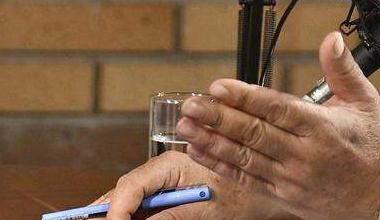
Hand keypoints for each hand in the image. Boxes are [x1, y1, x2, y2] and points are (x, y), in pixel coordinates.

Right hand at [99, 150, 294, 219]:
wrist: (272, 189)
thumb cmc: (247, 195)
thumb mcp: (208, 211)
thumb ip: (172, 216)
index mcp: (173, 164)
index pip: (132, 186)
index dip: (115, 210)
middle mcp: (165, 170)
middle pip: (125, 192)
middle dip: (107, 211)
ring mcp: (167, 183)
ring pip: (132, 198)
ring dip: (119, 212)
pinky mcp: (171, 194)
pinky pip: (145, 204)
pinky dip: (133, 214)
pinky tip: (125, 219)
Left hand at [175, 31, 379, 219]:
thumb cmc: (373, 144)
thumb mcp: (365, 100)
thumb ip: (342, 69)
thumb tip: (332, 39)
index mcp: (322, 127)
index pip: (276, 109)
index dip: (245, 98)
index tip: (218, 86)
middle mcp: (304, 154)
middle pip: (254, 134)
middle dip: (219, 118)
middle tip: (191, 104)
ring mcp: (292, 178)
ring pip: (245, 158)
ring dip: (212, 142)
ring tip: (186, 127)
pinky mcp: (284, 196)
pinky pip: (246, 180)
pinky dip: (221, 166)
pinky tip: (201, 152)